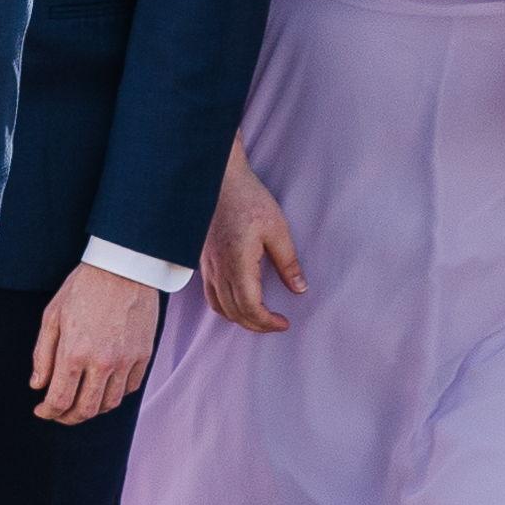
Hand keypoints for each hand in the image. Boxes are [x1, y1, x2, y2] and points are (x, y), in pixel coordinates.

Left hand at [28, 264, 164, 423]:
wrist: (122, 269)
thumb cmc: (82, 288)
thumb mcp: (52, 317)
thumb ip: (43, 355)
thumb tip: (38, 386)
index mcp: (74, 353)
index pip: (60, 399)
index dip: (48, 412)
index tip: (42, 411)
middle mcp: (102, 363)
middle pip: (86, 409)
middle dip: (68, 418)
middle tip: (59, 414)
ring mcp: (126, 361)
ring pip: (109, 404)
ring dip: (92, 410)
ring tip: (80, 404)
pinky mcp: (143, 356)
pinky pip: (129, 388)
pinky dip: (114, 395)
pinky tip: (103, 389)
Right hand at [198, 144, 303, 333]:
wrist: (219, 179)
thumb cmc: (248, 199)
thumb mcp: (277, 229)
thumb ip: (288, 262)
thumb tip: (299, 289)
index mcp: (238, 263)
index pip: (249, 307)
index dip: (266, 322)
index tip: (284, 323)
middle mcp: (219, 269)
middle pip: (233, 312)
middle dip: (256, 325)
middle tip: (276, 324)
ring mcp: (208, 265)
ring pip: (219, 305)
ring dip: (239, 318)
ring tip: (259, 317)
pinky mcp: (204, 259)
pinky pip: (210, 293)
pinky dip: (225, 306)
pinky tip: (237, 302)